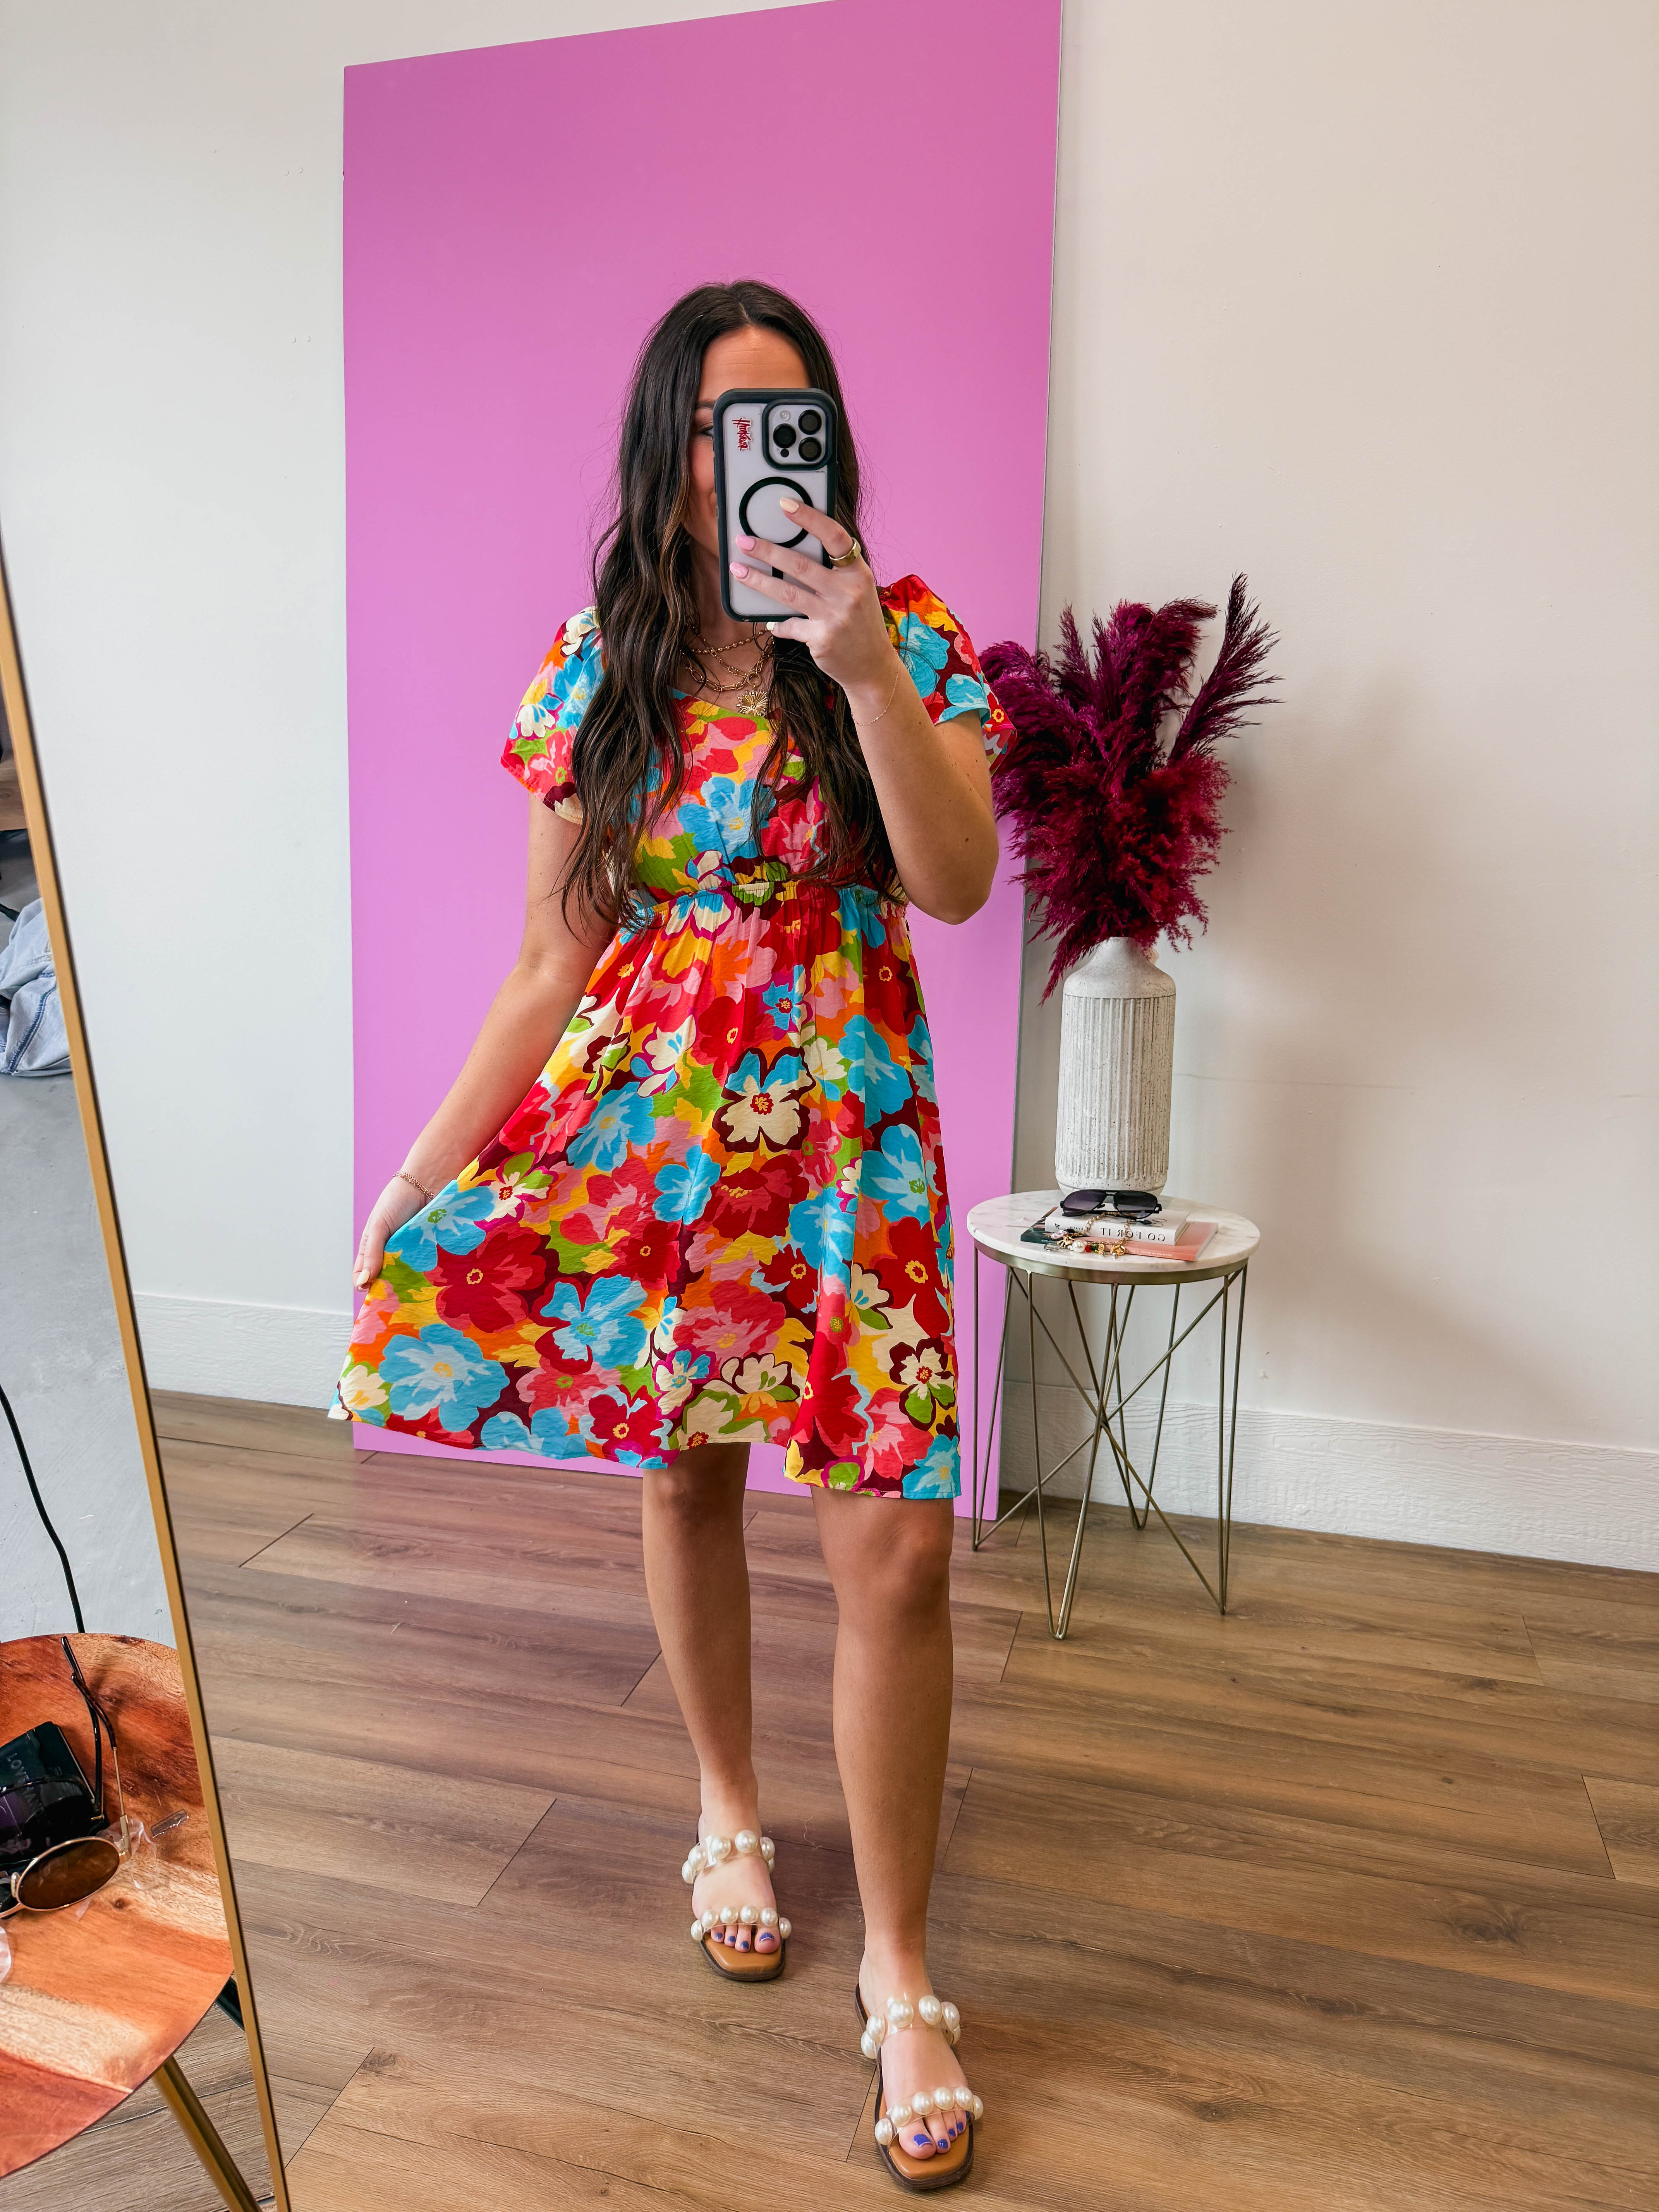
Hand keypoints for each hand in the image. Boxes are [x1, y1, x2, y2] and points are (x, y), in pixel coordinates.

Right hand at [354, 1174, 427, 1289]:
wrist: (426, 1183)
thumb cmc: (396, 1201)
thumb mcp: (378, 1226)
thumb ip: (371, 1253)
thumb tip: (362, 1283)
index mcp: (373, 1249)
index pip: (364, 1275)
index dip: (366, 1286)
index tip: (373, 1292)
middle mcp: (391, 1254)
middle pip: (386, 1280)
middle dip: (390, 1289)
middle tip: (395, 1295)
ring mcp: (410, 1254)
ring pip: (407, 1277)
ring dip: (409, 1284)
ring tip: (412, 1289)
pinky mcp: (429, 1251)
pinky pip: (426, 1268)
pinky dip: (426, 1274)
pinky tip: (429, 1280)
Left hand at [728, 501, 898, 703]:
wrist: (872, 666)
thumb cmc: (859, 623)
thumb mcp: (856, 590)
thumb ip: (833, 571)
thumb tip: (793, 550)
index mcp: (858, 572)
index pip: (833, 536)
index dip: (809, 518)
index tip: (784, 504)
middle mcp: (848, 591)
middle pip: (800, 565)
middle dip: (767, 551)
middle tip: (743, 541)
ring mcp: (835, 616)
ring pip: (787, 593)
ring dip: (758, 580)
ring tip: (738, 570)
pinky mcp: (822, 638)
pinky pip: (789, 626)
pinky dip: (777, 624)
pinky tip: (769, 622)